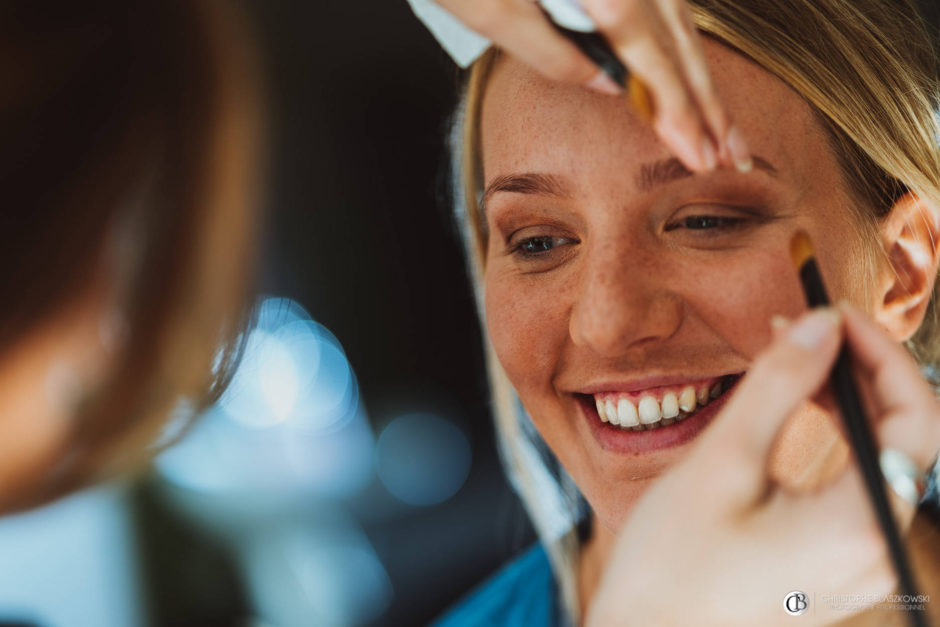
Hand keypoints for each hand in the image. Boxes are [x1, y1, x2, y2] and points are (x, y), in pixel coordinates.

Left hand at [432, 0, 749, 171]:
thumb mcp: (485, 7)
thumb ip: (549, 51)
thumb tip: (609, 86)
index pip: (651, 53)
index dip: (680, 109)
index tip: (701, 153)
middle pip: (678, 36)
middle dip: (708, 100)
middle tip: (733, 152)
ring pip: (677, 19)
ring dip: (700, 75)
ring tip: (722, 124)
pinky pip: (660, 5)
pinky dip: (677, 44)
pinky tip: (689, 70)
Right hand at [586, 304, 939, 625]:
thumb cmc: (673, 564)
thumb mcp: (722, 463)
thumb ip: (779, 387)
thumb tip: (822, 324)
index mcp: (861, 524)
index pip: (917, 417)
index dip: (881, 353)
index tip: (834, 311)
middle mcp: (877, 548)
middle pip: (905, 437)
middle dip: (860, 371)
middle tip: (803, 328)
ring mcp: (860, 563)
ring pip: (882, 459)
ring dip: (847, 402)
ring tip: (794, 360)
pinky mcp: (836, 566)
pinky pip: (858, 487)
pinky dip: (835, 439)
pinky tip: (798, 411)